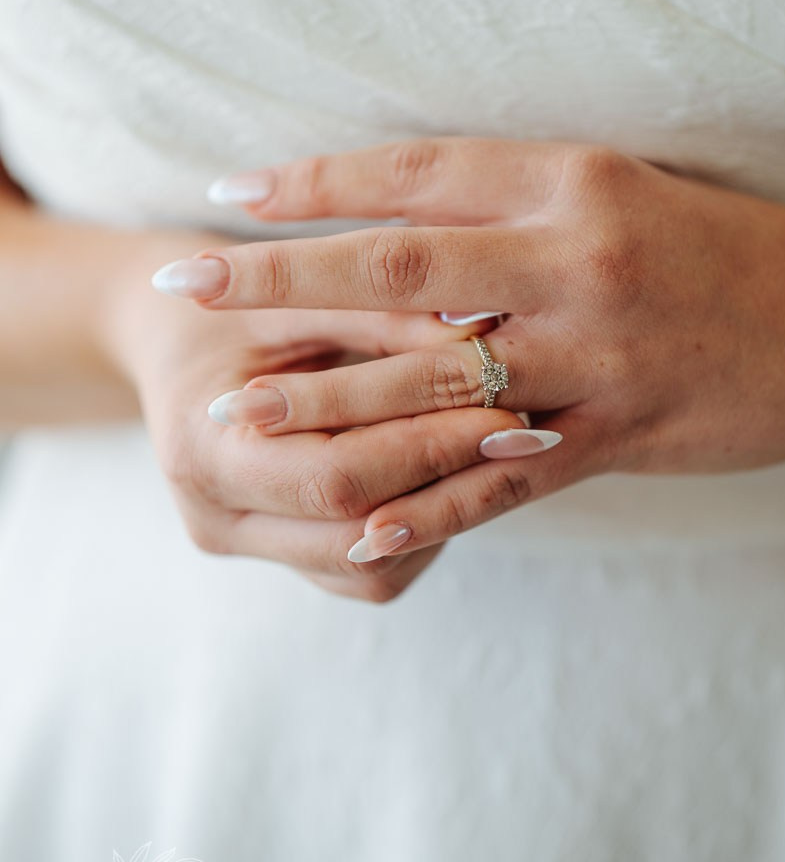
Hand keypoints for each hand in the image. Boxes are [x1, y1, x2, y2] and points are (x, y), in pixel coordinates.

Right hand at [105, 231, 527, 600]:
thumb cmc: (237, 293)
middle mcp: (216, 519)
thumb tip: (484, 333)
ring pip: (372, 567)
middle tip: (530, 431)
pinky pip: (370, 568)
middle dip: (449, 483)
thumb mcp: (302, 294)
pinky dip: (423, 525)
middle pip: (357, 535)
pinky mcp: (284, 554)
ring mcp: (248, 545)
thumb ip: (383, 316)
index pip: (335, 477)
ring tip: (503, 449)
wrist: (177, 330)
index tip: (507, 405)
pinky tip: (462, 470)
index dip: (426, 446)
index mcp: (202, 453)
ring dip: (446, 513)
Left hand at [151, 136, 784, 560]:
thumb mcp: (629, 192)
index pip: (418, 173)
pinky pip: (502, 482)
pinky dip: (425, 510)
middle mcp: (572, 261)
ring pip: (434, 384)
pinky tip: (355, 534)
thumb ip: (521, 203)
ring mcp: (592, 356)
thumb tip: (406, 218)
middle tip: (185, 281)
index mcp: (572, 181)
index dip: (317, 182)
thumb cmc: (735, 249)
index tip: (229, 190)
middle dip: (281, 279)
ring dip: (326, 405)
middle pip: (398, 268)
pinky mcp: (616, 437)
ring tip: (234, 419)